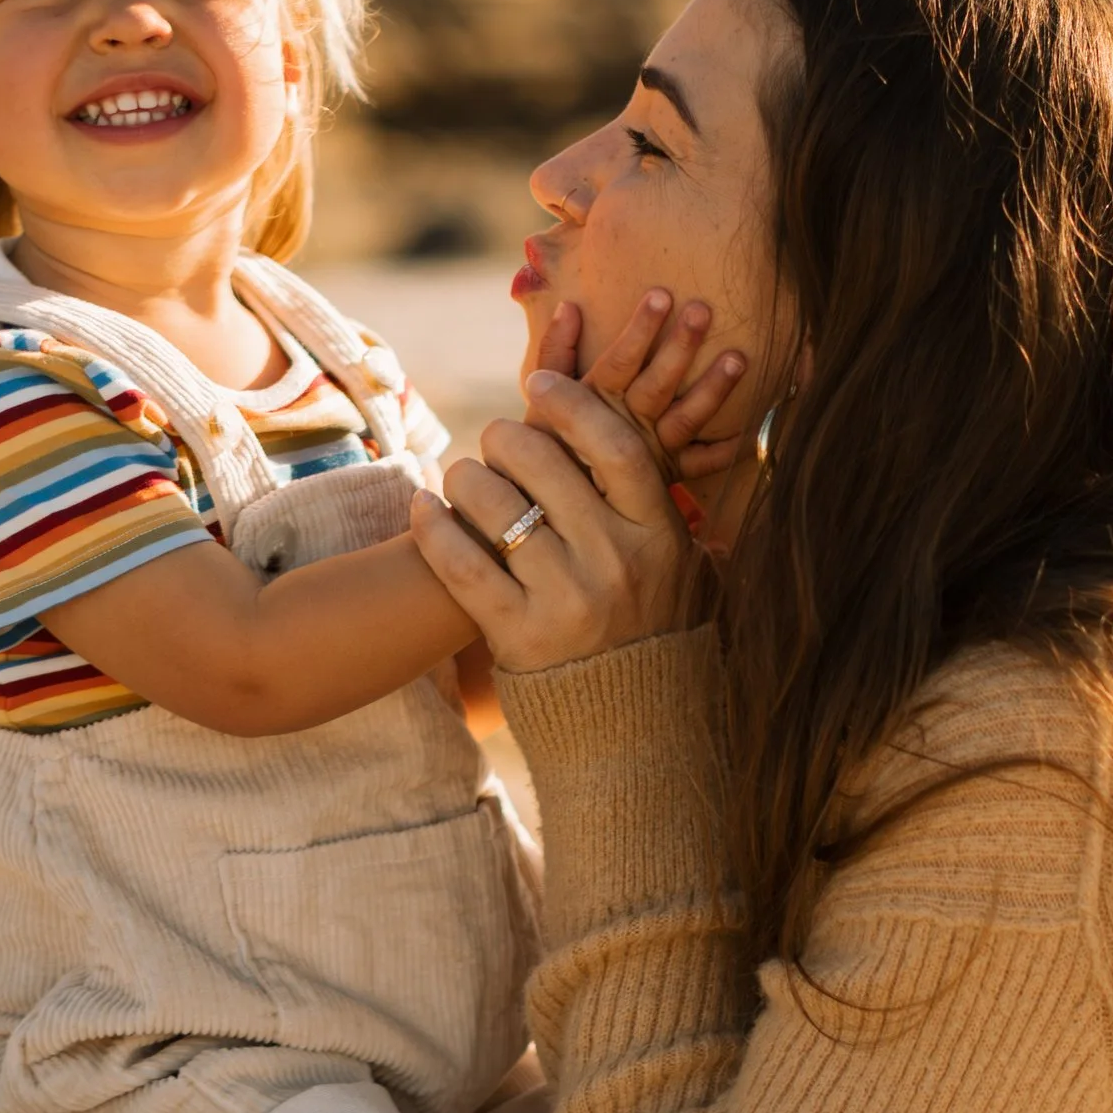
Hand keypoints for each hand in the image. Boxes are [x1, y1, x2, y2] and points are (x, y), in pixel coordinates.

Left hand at [411, 294, 736, 670]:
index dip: (573, 404)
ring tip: (463, 479)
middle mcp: (614, 561)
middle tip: (496, 437)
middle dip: (508, 437)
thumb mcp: (689, 572)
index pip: (614, 446)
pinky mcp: (517, 633)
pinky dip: (433, 528)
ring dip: (467, 479)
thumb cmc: (656, 635)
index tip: (540, 382)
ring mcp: (565, 598)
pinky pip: (461, 563)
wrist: (632, 730)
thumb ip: (674, 510)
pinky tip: (423, 508)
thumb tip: (683, 433)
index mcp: (659, 535)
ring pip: (495, 506)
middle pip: (544, 463)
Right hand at [540, 293, 746, 501]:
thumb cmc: (549, 437)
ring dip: (714, 389)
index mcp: (595, 400)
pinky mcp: (669, 473)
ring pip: (687, 418)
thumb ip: (555, 350)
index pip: (620, 360)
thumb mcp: (542, 394)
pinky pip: (703, 464)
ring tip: (739, 358)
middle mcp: (627, 425)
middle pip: (658, 383)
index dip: (640, 330)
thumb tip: (569, 307)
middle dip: (680, 347)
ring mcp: (652, 451)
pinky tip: (753, 427)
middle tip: (702, 311)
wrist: (552, 499)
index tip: (661, 295)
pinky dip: (728, 449)